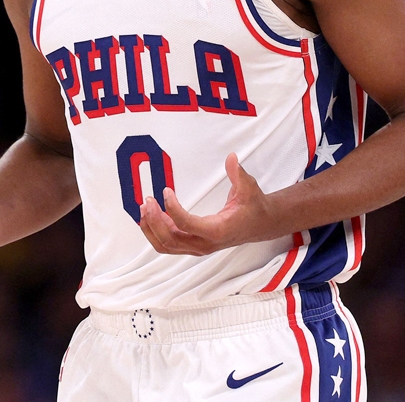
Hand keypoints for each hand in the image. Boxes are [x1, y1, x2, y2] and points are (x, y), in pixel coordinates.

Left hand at [138, 153, 273, 255]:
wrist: (260, 225)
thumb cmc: (253, 207)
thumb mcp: (249, 188)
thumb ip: (239, 174)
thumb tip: (231, 158)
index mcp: (217, 231)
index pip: (186, 224)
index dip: (172, 208)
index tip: (166, 191)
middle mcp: (205, 244)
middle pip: (171, 239)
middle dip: (155, 220)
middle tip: (148, 200)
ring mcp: (198, 247)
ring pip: (166, 246)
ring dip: (151, 228)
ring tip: (145, 208)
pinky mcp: (193, 245)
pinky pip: (168, 244)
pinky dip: (155, 232)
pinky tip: (151, 216)